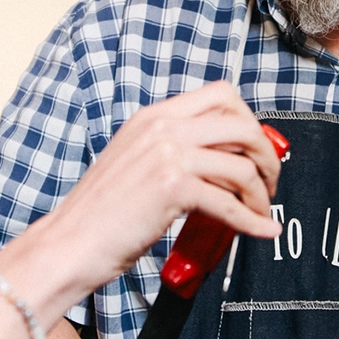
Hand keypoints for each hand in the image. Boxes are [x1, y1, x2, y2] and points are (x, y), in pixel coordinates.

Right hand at [19, 82, 281, 302]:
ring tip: (261, 210)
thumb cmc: (101, 213)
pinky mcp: (171, 187)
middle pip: (241, 123)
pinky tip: (260, 230)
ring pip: (241, 164)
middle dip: (266, 153)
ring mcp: (166, 154)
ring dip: (261, 191)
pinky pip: (229, 203)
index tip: (255, 148)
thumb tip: (221, 161)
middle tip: (269, 180)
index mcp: (153, 116)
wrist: (70, 242)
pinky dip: (252, 220)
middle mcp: (161, 127)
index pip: (220, 95)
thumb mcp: (136, 162)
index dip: (249, 120)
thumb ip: (173, 151)